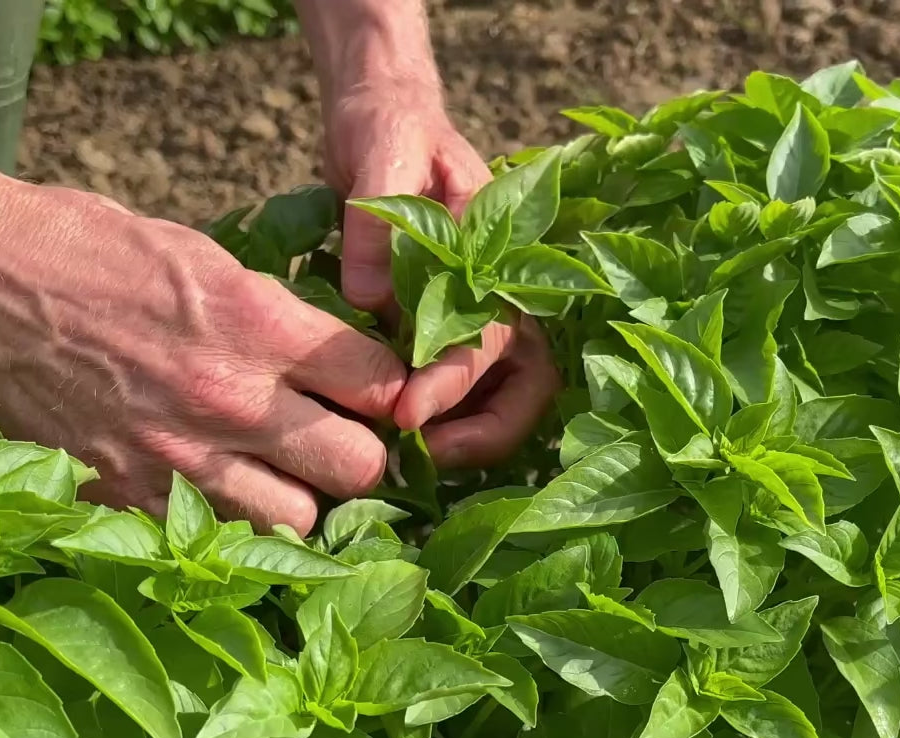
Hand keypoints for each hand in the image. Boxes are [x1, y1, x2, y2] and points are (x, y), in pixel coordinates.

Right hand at [0, 177, 405, 534]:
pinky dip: (232, 521)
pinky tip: (219, 490)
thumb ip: (283, 319)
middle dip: (361, 457)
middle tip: (339, 440)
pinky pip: (219, 538)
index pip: (379, 384)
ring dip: (301, 499)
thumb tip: (345, 361)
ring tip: (280, 473)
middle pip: (359, 468)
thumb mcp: (207, 259)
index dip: (391, 392)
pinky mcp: (130, 498)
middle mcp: (230, 400)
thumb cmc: (94, 254)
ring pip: (299, 521)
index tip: (377, 392)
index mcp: (256, 325)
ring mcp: (179, 459)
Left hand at [323, 82, 559, 466]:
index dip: (453, 379)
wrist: (383, 122)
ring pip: (505, 397)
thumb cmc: (390, 128)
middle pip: (529, 384)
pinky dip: (445, 421)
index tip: (406, 413)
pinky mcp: (455, 330)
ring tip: (413, 454)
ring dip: (469, 435)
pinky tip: (400, 432)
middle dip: (484, 431)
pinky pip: (469, 392)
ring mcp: (484, 315)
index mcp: (500, 252)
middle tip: (425, 452)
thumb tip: (370, 299)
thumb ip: (379, 219)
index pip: (491, 334)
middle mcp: (504, 292)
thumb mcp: (382, 149)